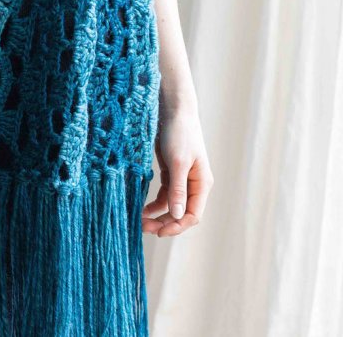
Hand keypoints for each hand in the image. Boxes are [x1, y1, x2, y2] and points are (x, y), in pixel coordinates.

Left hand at [141, 97, 213, 237]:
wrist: (174, 109)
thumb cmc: (179, 133)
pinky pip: (165, 194)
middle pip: (182, 213)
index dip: (177, 226)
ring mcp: (183, 178)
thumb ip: (178, 189)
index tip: (159, 232)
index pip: (193, 215)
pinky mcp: (172, 171)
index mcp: (202, 183)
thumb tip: (178, 216)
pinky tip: (143, 209)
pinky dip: (155, 203)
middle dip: (165, 223)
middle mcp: (194, 184)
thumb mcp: (177, 162)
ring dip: (159, 215)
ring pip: (172, 205)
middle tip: (144, 228)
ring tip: (141, 221)